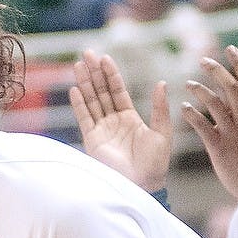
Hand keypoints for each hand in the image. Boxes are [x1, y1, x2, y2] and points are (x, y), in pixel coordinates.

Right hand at [71, 49, 172, 191]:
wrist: (143, 184)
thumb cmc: (155, 163)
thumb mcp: (162, 132)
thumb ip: (159, 108)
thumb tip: (161, 82)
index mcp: (130, 118)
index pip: (117, 91)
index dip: (111, 74)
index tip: (105, 58)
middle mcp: (113, 122)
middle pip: (101, 92)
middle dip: (94, 72)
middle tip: (87, 53)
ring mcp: (102, 130)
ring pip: (91, 101)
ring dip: (85, 83)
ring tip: (78, 64)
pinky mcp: (93, 141)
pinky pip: (84, 119)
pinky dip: (79, 105)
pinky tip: (74, 89)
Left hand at [182, 45, 237, 203]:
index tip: (229, 49)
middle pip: (232, 88)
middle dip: (217, 71)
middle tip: (202, 60)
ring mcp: (233, 135)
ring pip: (215, 105)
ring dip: (200, 91)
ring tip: (188, 83)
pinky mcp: (219, 148)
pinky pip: (204, 127)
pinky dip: (192, 115)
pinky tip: (183, 107)